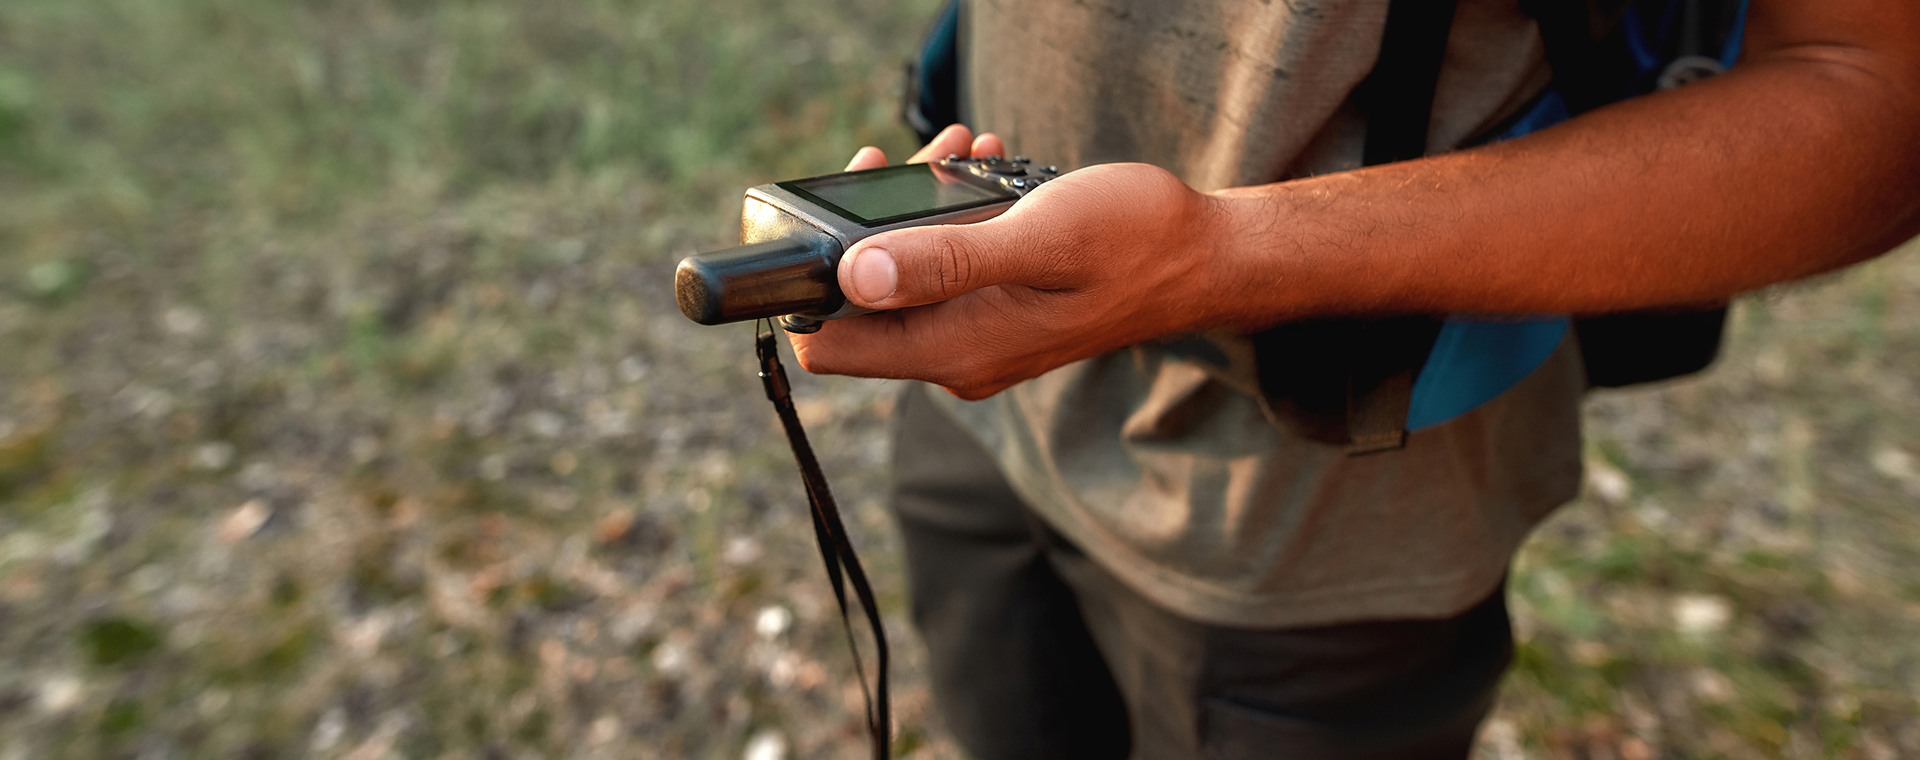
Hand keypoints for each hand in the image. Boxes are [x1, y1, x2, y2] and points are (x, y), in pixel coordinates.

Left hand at [788, 126, 1232, 399]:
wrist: (1204, 259)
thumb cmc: (1135, 245)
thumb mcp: (1037, 239)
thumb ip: (944, 260)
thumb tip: (852, 275)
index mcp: (957, 348)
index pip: (830, 346)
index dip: (807, 284)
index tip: (833, 215)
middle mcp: (958, 357)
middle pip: (858, 310)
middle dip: (865, 231)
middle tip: (900, 160)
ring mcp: (978, 340)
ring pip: (902, 283)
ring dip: (911, 214)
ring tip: (951, 149)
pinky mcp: (997, 316)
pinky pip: (943, 273)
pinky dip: (948, 220)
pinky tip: (978, 168)